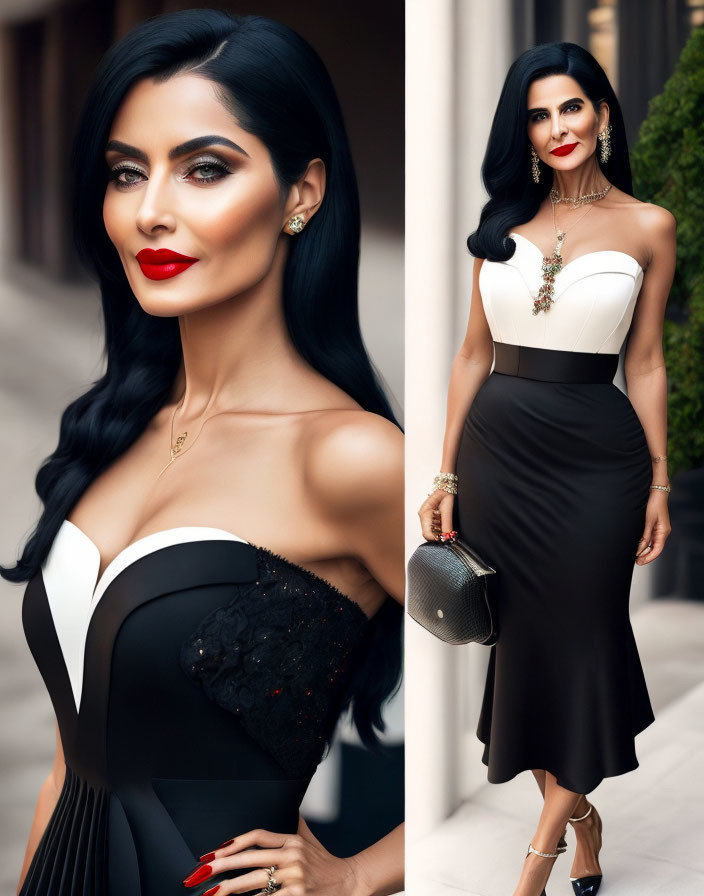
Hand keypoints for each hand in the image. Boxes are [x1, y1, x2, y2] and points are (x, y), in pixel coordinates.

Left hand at [182, 816, 363, 895]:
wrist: (352, 883)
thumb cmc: (327, 864)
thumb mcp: (311, 839)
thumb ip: (296, 825)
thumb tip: (288, 807)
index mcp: (292, 840)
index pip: (257, 836)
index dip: (234, 843)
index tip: (214, 852)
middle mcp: (293, 856)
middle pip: (249, 859)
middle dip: (221, 867)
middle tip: (201, 872)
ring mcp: (295, 878)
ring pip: (254, 883)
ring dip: (229, 890)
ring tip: (211, 895)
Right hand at [418, 489, 454, 541]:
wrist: (446, 487)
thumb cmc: (446, 494)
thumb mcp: (447, 508)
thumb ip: (447, 522)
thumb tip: (447, 535)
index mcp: (424, 513)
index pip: (426, 533)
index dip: (435, 539)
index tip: (445, 540)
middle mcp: (423, 516)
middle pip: (428, 534)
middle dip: (438, 537)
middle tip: (449, 537)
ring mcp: (426, 517)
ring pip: (431, 532)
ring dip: (440, 534)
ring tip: (449, 531)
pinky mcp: (430, 518)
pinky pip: (434, 528)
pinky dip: (440, 530)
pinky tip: (446, 527)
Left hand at [635, 489, 670, 564]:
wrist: (655, 492)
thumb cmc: (653, 504)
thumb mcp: (647, 522)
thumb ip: (644, 536)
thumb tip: (639, 549)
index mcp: (663, 532)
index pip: (657, 550)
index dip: (649, 558)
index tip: (640, 562)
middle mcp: (662, 532)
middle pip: (655, 548)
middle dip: (645, 556)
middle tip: (636, 561)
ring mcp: (658, 529)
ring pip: (652, 544)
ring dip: (644, 550)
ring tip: (634, 555)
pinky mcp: (653, 525)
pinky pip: (649, 538)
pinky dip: (644, 543)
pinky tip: (636, 545)